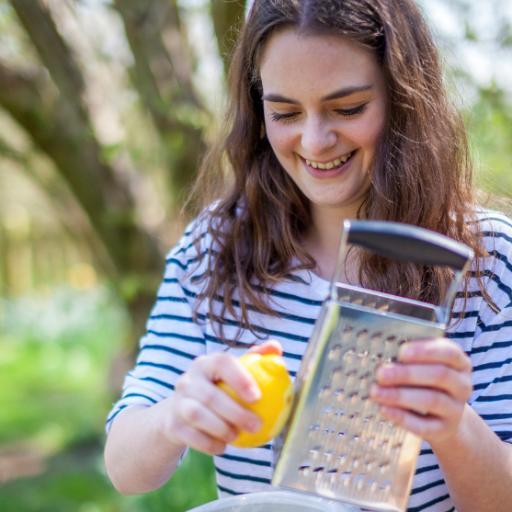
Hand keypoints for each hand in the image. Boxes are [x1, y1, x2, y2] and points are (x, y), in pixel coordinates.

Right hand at [158, 340, 281, 454]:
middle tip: (256, 425)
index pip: (222, 363)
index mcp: (206, 363)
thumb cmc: (216, 389)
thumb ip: (255, 359)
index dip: (240, 379)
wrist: (180, 412)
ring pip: (197, 415)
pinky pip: (190, 436)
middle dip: (235, 413)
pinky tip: (222, 446)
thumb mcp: (232, 373)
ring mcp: (177, 402)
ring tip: (237, 435)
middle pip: (210, 395)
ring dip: (221, 428)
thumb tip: (275, 347)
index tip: (257, 397)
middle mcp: (188, 379)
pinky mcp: (172, 424)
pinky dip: (208, 444)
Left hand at [370, 337, 472, 444]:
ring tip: (375, 392)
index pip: (449, 353)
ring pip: (432, 400)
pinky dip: (402, 417)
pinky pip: (424, 425)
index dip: (425, 351)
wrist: (442, 418)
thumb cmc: (425, 380)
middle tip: (381, 373)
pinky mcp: (444, 430)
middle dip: (407, 373)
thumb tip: (382, 350)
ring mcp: (455, 409)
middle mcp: (462, 385)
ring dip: (400, 395)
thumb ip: (409, 356)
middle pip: (440, 375)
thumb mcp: (423, 364)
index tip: (401, 352)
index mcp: (459, 363)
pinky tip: (383, 409)